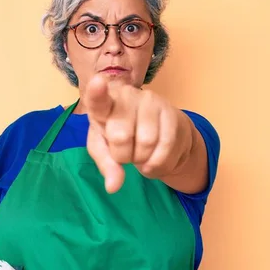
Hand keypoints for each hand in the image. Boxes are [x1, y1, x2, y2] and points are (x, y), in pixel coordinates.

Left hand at [84, 76, 192, 193]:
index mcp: (103, 105)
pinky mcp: (172, 112)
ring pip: (146, 143)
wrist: (160, 134)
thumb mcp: (106, 151)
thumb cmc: (124, 138)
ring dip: (143, 159)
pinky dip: (159, 163)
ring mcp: (151, 101)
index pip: (98, 100)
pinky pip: (166, 147)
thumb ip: (106, 166)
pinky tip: (156, 158)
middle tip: (127, 151)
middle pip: (121, 136)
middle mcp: (127, 96)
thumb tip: (113, 187)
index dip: (97, 93)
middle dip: (123, 155)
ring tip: (142, 153)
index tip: (97, 83)